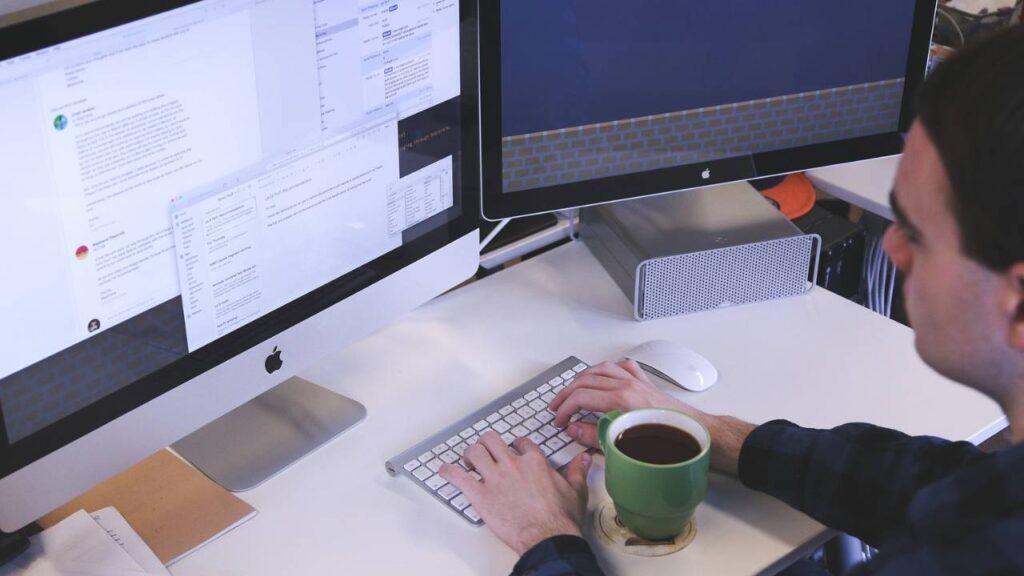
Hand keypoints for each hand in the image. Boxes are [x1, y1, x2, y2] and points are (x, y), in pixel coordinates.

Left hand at [439, 431, 591, 554]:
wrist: (548, 537)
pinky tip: (445, 472)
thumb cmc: (561, 518)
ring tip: (469, 462)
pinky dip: (448, 472)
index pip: (520, 442)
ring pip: (474, 452)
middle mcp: (512, 465)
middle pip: (492, 440)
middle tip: (486, 452)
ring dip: (469, 455)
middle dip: (487, 444)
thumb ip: (577, 472)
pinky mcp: (480, 495)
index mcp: (534, 461)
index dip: (515, 446)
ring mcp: (495, 478)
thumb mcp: (575, 491)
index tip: (513, 451)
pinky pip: (458, 477)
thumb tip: (583, 460)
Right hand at [549, 359, 700, 447]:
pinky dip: (610, 369)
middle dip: (567, 393)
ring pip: (602, 369)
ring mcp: (638, 382)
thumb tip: (574, 429)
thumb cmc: (669, 443)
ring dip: (583, 378)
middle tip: (558, 407)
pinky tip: (605, 375)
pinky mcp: (647, 384)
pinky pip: (624, 367)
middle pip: (586, 380)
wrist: (697, 436)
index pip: (581, 397)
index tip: (559, 421)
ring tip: (573, 389)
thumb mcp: (624, 446)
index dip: (565, 409)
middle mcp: (629, 385)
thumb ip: (595, 436)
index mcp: (622, 400)